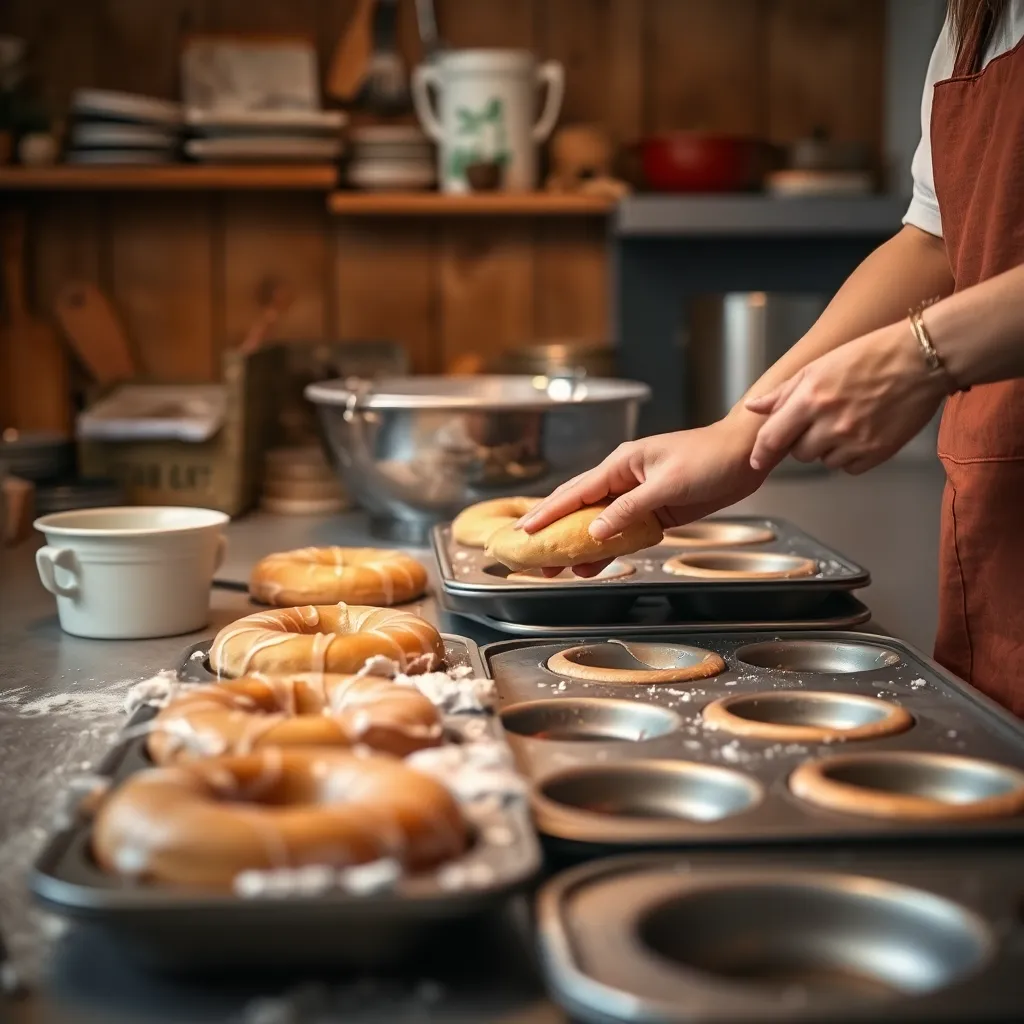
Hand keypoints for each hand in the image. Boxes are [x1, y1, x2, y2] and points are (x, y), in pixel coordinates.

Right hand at [516, 419, 766, 575]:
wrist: (745, 456)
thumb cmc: (709, 459)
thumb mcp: (668, 485)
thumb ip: (630, 509)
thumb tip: (597, 531)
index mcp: (622, 464)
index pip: (576, 492)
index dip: (547, 513)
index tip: (524, 531)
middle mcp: (624, 478)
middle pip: (579, 508)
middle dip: (554, 532)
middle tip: (531, 556)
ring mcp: (637, 495)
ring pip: (599, 523)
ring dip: (579, 545)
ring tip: (556, 569)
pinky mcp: (653, 510)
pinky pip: (622, 530)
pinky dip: (607, 547)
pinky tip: (593, 564)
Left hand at [745, 320, 946, 474]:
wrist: (920, 359)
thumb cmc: (867, 356)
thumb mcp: (818, 367)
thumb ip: (783, 392)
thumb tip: (754, 407)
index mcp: (810, 399)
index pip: (772, 438)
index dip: (761, 452)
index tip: (757, 460)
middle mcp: (829, 423)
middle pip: (799, 453)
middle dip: (803, 441)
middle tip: (821, 420)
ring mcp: (855, 440)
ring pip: (824, 461)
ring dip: (828, 448)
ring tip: (846, 422)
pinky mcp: (878, 452)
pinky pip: (850, 468)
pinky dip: (851, 456)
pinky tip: (862, 433)